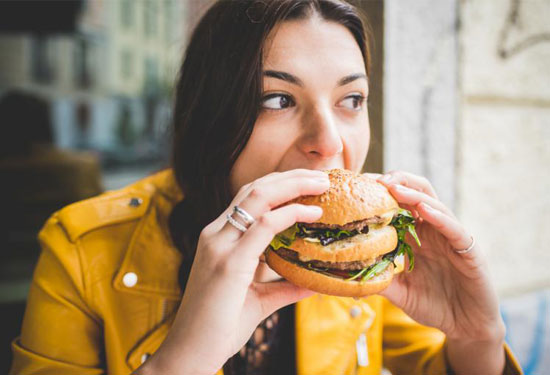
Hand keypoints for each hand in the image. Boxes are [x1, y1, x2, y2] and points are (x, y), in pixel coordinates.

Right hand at [139, 169, 328, 374]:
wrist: (190, 353)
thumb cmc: (220, 326)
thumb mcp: (258, 300)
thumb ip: (285, 287)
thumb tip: (315, 282)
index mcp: (219, 238)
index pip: (250, 197)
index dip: (281, 185)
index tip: (310, 184)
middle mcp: (216, 235)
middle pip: (255, 188)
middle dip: (291, 177)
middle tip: (322, 176)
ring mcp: (219, 246)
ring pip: (258, 197)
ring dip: (293, 185)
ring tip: (322, 184)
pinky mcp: (228, 263)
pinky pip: (263, 226)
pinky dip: (289, 214)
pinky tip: (311, 215)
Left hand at [369, 170, 505, 373]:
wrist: (466, 327)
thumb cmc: (434, 305)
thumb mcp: (399, 292)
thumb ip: (379, 280)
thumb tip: (346, 276)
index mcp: (416, 236)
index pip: (399, 204)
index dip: (381, 192)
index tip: (359, 185)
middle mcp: (434, 230)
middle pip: (417, 193)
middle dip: (396, 181)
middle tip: (374, 179)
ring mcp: (451, 238)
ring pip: (434, 205)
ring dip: (413, 194)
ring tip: (393, 186)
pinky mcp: (469, 250)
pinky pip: (454, 229)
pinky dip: (440, 217)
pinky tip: (424, 210)